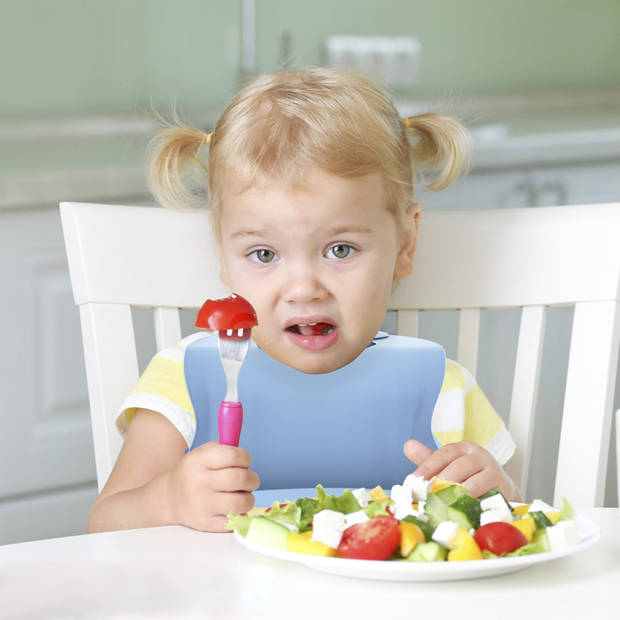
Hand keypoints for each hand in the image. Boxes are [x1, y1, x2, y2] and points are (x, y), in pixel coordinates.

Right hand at [165, 441, 259, 531]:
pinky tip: (233, 507)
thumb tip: (239, 423)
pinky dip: (240, 513)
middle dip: (252, 479)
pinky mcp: (206, 524)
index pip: (233, 455)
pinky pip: (235, 520)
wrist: (170, 498)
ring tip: (243, 493)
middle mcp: (198, 483)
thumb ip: (226, 445)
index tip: (245, 461)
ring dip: (249, 497)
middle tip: (250, 479)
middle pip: (240, 479)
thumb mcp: (204, 453)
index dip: (245, 458)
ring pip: (241, 502)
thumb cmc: (196, 472)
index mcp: (198, 461)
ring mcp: (201, 505)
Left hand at [403, 439, 521, 501]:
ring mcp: (494, 472)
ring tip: (441, 506)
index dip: (427, 467)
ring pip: (473, 483)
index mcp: (464, 448)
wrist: (502, 490)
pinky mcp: (504, 490)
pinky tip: (461, 514)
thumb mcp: (448, 466)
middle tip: (426, 495)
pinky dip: (474, 507)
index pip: (444, 454)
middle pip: (458, 467)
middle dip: (440, 482)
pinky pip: (487, 499)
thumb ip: (429, 459)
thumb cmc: (470, 477)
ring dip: (456, 496)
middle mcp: (480, 456)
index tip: (414, 481)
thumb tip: (407, 445)